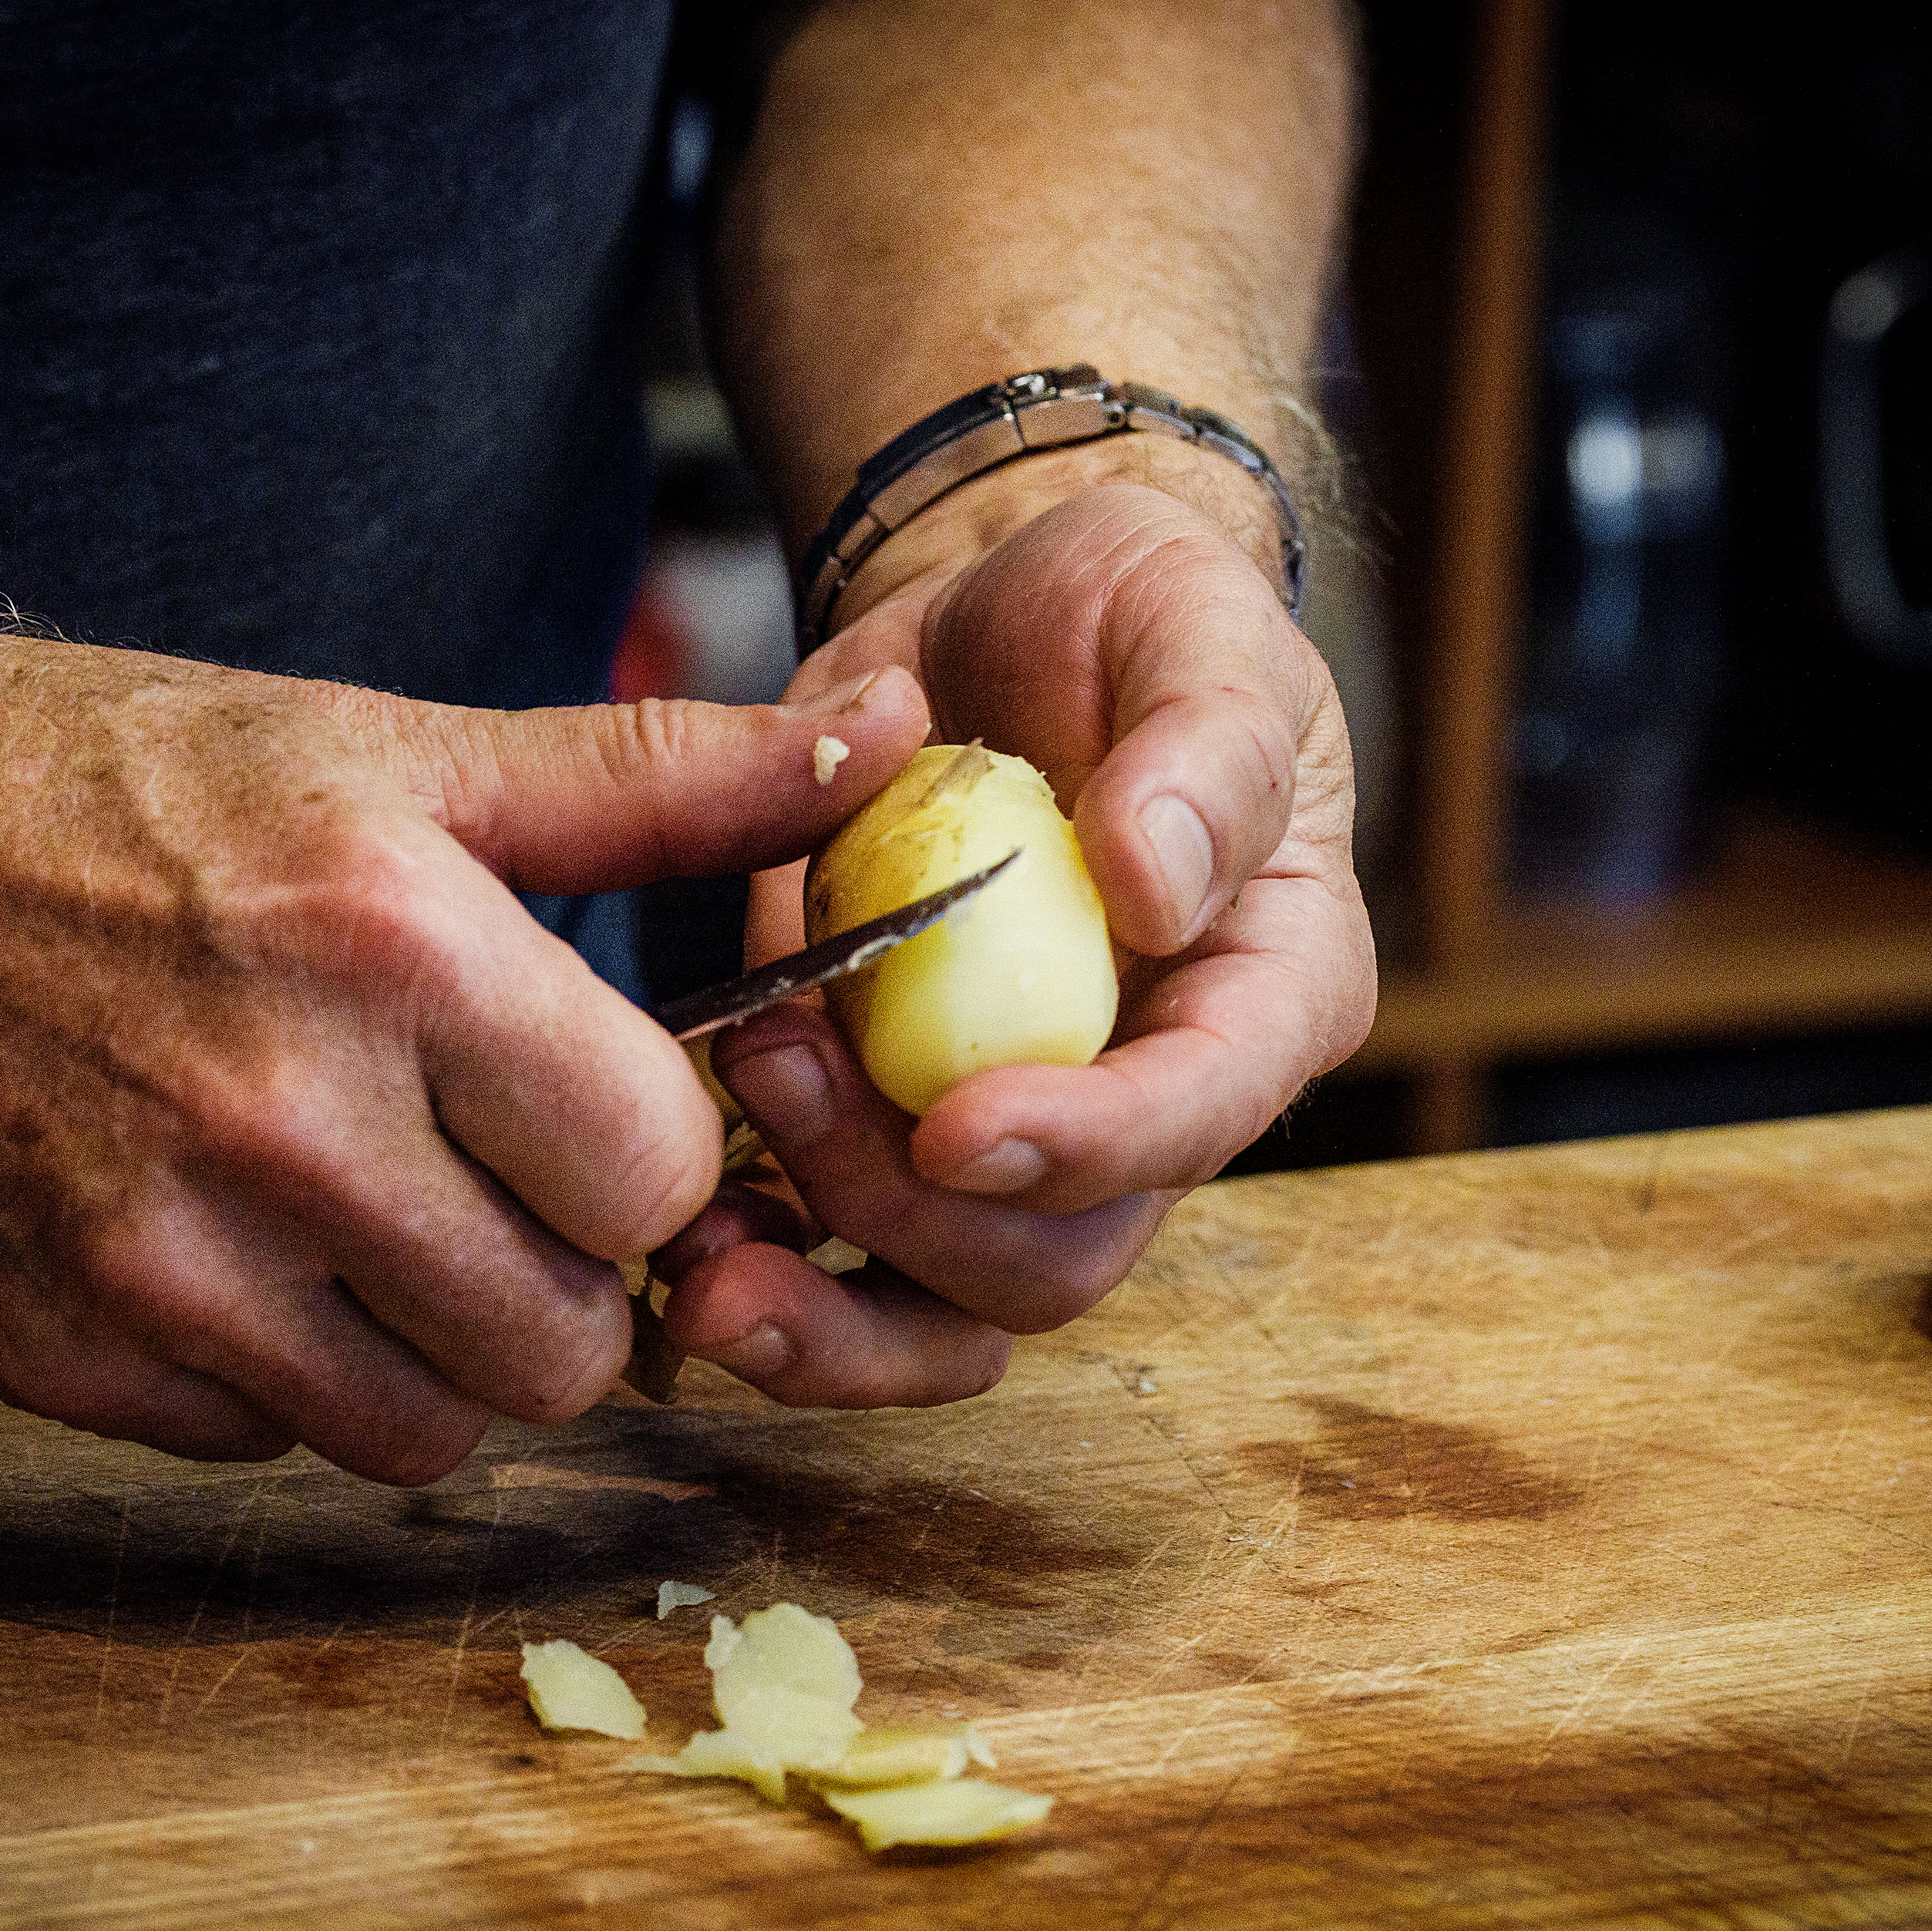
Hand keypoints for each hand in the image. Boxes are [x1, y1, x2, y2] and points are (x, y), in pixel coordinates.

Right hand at [0, 629, 926, 1481]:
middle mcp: (283, 1123)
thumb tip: (877, 755)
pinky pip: (274, 1443)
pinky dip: (293, 1378)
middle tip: (504, 1186)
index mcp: (397, 950)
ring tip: (388, 1226)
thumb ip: (654, 782)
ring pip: (435, 1428)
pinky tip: (250, 1256)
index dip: (653, 1155)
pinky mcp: (63, 1354)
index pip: (657, 1171)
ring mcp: (160, 1260)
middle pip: (570, 1337)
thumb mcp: (395, 748)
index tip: (601, 1117)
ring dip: (447, 1351)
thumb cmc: (127, 785)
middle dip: (571, 1275)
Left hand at [651, 477, 1374, 1404]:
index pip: (1202, 1112)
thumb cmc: (1124, 616)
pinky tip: (670, 1235)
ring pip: (939, 1314)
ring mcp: (1012, 1141)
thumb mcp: (1187, 619)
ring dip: (820, 1306)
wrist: (991, 627)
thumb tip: (1155, 884)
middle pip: (1050, 1257)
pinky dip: (754, 1276)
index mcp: (1261, 994)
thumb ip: (1204, 748)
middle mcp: (1146, 1106)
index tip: (953, 1128)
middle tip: (771, 1067)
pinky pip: (834, 1269)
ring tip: (698, 1228)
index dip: (1086, 1146)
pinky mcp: (889, 1140)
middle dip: (904, 1210)